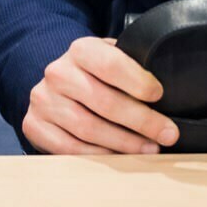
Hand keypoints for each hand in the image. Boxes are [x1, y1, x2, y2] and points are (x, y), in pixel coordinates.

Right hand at [23, 36, 178, 154]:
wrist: (55, 85)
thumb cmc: (95, 74)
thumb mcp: (110, 59)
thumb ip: (132, 67)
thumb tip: (172, 90)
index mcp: (80, 50)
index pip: (110, 64)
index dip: (137, 81)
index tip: (160, 95)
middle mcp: (58, 73)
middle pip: (104, 102)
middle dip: (141, 121)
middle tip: (167, 133)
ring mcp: (43, 100)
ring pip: (89, 128)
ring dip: (124, 143)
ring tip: (149, 148)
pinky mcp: (34, 126)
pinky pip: (70, 148)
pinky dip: (99, 155)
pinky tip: (120, 157)